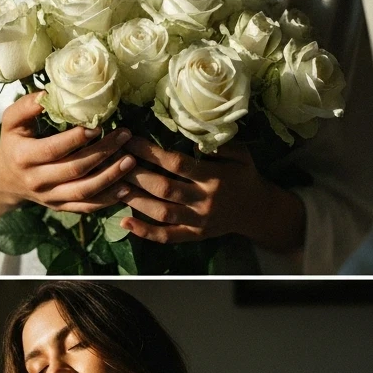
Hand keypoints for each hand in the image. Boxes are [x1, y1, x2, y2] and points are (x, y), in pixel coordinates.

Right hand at [0, 94, 134, 223]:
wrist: (6, 179)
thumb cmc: (14, 142)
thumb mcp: (11, 122)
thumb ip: (26, 106)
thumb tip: (49, 93)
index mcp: (24, 157)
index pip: (54, 149)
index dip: (77, 138)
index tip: (98, 125)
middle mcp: (37, 181)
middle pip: (75, 169)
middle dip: (103, 152)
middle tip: (124, 135)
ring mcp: (50, 197)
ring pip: (84, 191)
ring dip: (111, 177)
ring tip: (131, 160)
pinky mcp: (61, 207)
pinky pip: (87, 207)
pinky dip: (108, 199)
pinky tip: (127, 187)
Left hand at [114, 137, 303, 249]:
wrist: (259, 211)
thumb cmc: (246, 176)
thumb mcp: (242, 155)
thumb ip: (222, 145)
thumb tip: (197, 136)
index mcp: (213, 178)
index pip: (177, 164)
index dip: (151, 152)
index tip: (130, 140)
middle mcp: (203, 200)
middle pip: (164, 188)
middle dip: (136, 174)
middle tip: (114, 161)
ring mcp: (198, 221)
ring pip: (162, 213)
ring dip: (135, 201)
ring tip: (113, 186)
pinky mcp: (194, 235)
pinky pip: (167, 236)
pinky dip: (145, 232)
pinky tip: (125, 223)